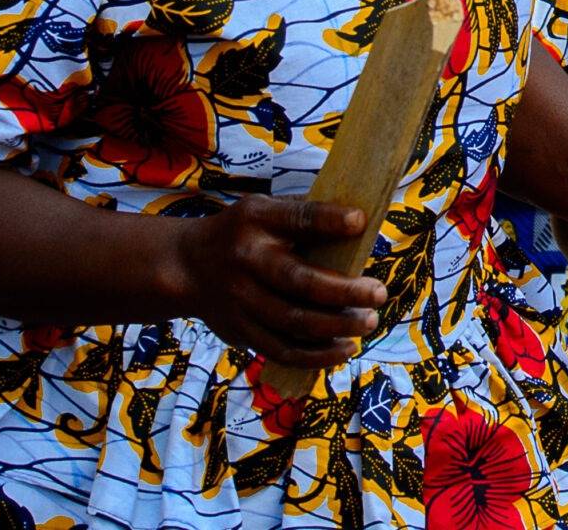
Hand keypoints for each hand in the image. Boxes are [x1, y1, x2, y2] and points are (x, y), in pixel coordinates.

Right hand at [169, 196, 388, 368]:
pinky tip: (346, 348)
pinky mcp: (241, 331)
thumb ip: (305, 216)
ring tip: (369, 321)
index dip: (329, 220)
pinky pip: (282, 350)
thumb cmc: (245, 233)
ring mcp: (241, 300)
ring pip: (294, 322)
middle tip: (379, 293)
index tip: (360, 222)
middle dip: (344, 291)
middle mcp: (247, 260)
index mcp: (257, 221)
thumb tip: (362, 227)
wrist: (188, 266)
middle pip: (300, 281)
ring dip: (337, 327)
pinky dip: (316, 355)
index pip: (297, 218)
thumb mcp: (266, 210)